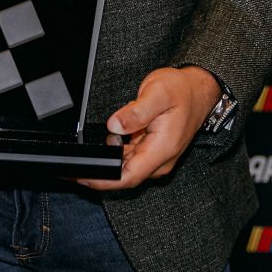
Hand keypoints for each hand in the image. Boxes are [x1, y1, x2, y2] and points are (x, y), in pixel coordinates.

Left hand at [78, 66, 218, 190]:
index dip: (104, 181)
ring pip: (126, 169)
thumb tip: (114, 125)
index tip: (82, 177)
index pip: (129, 177)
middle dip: (98, 174)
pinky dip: (114, 156)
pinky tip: (105, 145)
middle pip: (124, 177)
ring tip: (84, 155)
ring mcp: (156, 157)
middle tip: (73, 165)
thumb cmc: (181, 91)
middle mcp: (160, 159)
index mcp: (162, 149)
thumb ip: (136, 112)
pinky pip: (129, 160)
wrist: (198, 90)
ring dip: (106, 164)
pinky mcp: (152, 152)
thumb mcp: (158, 94)